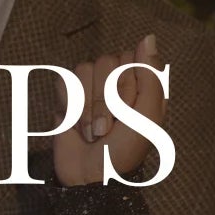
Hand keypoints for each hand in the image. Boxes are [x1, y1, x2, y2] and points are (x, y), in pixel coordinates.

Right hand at [51, 33, 166, 186]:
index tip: (129, 114)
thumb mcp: (147, 116)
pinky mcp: (69, 97)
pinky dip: (70, 107)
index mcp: (143, 84)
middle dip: (104, 101)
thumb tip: (148, 37)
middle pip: (105, 62)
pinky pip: (64, 82)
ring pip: (83, 70)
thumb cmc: (125, 150)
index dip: (126, 86)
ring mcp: (93, 88)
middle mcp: (118, 81)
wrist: (92, 177)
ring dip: (86, 108)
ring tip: (94, 133)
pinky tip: (77, 127)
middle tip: (108, 129)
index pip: (130, 59)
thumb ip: (151, 75)